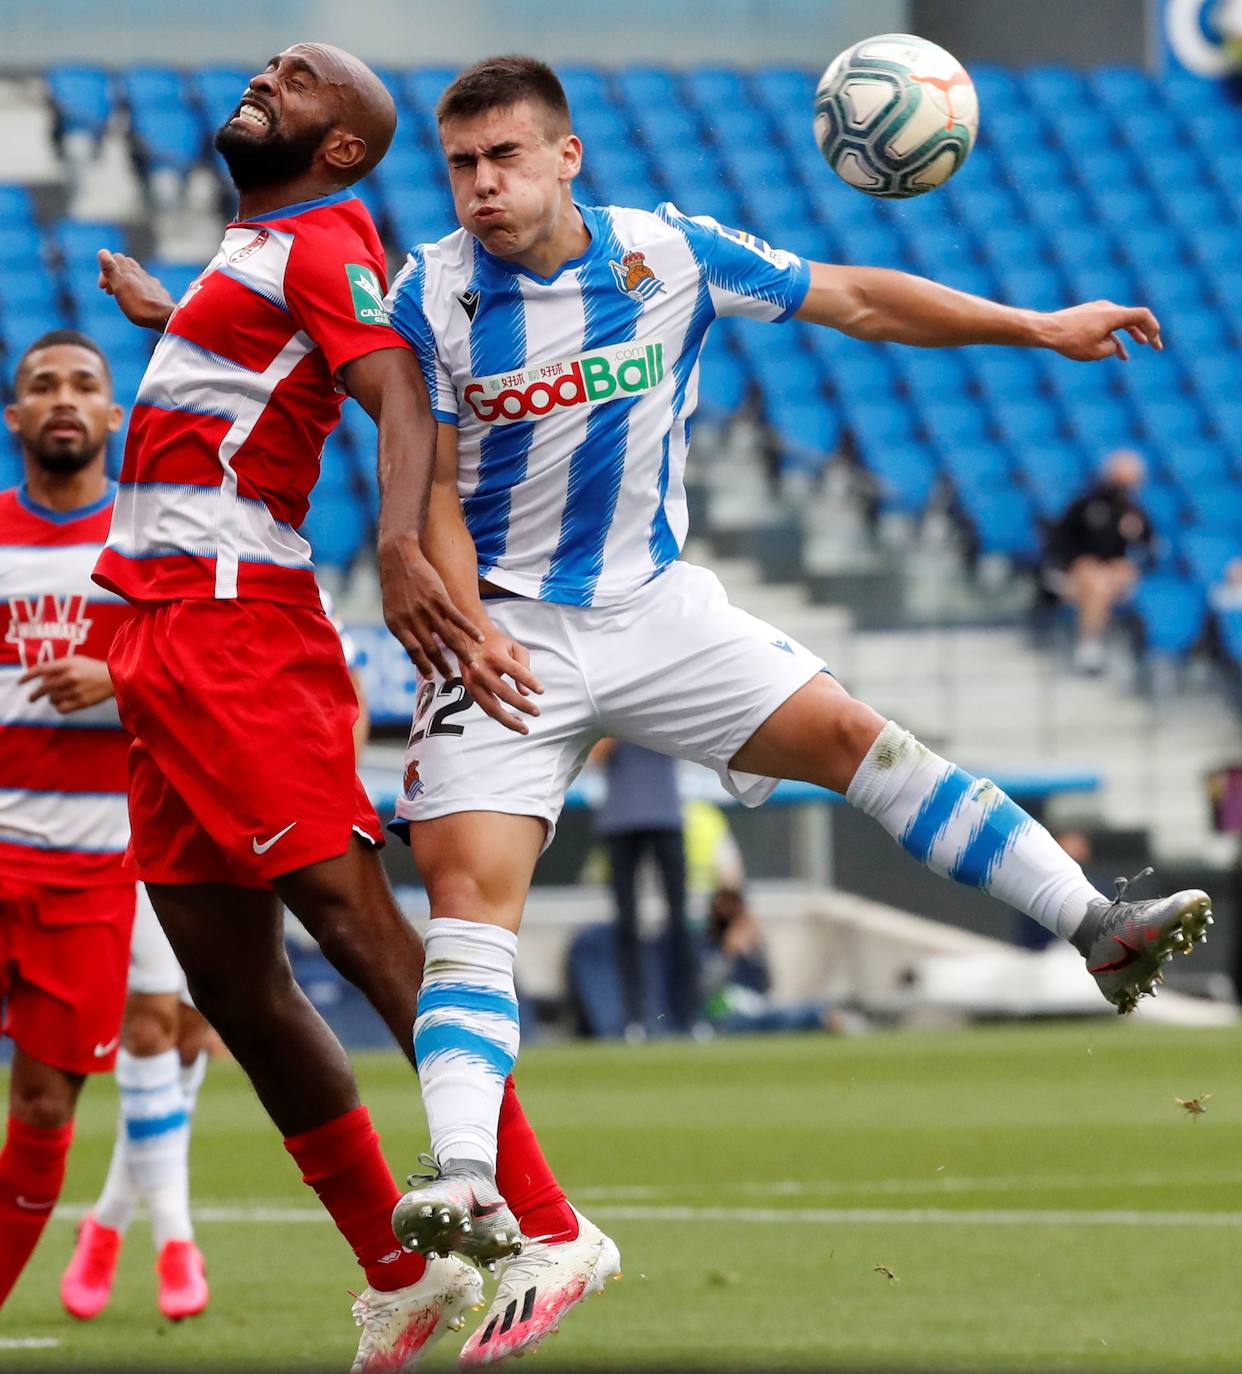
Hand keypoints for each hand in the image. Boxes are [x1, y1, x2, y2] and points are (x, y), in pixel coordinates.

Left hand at [20, 656, 114, 713]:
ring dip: (52, 699)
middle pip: (44, 688)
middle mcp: (70, 677)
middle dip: (35, 694)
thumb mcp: (77, 661)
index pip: (41, 670)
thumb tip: (42, 677)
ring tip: (59, 697)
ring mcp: (76, 690)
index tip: (20, 683)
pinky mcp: (82, 702)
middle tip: (31, 698)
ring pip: (52, 699)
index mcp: (68, 664)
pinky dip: (60, 708)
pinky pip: (61, 709)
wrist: (115, 678)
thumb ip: (59, 666)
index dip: (28, 676)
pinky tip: (63, 704)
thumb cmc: (93, 668)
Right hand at [97, 249, 176, 330]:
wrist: (166, 318)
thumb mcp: (120, 286)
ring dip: (126, 283)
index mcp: (131, 271)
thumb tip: (102, 251)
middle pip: (127, 265)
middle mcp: (142, 274)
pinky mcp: (160, 294)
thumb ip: (111, 270)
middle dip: (115, 274)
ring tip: (122, 296)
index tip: (102, 287)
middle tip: (109, 290)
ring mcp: (152, 284)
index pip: (116, 258)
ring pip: (137, 276)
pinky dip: (138, 290)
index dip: (106, 269)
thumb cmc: (140, 305)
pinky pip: (147, 287)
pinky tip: (139, 301)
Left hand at [378, 534, 483, 678]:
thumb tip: (413, 655)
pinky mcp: (440, 598)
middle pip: (432, 648)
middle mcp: (412, 620)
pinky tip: (480, 639)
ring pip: (448, 637)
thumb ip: (404, 633)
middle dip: (443, 665)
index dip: (424, 666)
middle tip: (453, 678)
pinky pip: (458, 618)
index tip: (433, 677)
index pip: (414, 652)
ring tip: (471, 665)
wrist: (398, 560)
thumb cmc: (395, 588)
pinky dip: (470, 630)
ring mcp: (427, 609)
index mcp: (398, 626)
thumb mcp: (392, 613)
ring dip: (461, 653)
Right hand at [460, 629, 543, 734]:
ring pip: (491, 707)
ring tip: (524, 728)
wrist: (468, 638)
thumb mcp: (514, 647)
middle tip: (537, 712)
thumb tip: (526, 693)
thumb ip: (524, 667)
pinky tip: (513, 720)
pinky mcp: (469, 690)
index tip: (541, 691)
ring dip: (509, 720)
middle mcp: (481, 670)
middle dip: (522, 705)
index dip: (529, 681)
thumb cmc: (495, 643)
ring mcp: (472, 682)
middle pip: (503, 692)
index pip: (515, 671)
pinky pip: (486, 708)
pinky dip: (499, 717)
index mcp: (494, 656)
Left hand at [1043, 301, 1161, 361]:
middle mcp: (1108, 308)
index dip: (1153, 328)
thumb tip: (1113, 346)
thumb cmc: (1071, 341)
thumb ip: (1111, 349)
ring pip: (1121, 321)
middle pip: (1134, 318)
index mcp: (1114, 314)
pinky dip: (1115, 336)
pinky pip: (1107, 325)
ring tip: (1141, 345)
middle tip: (1156, 346)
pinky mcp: (1088, 315)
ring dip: (1132, 333)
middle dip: (1146, 332)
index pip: (1142, 316)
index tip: (1155, 343)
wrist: (1047, 330)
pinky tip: (1118, 352)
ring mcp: (1097, 310)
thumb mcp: (1096, 352)